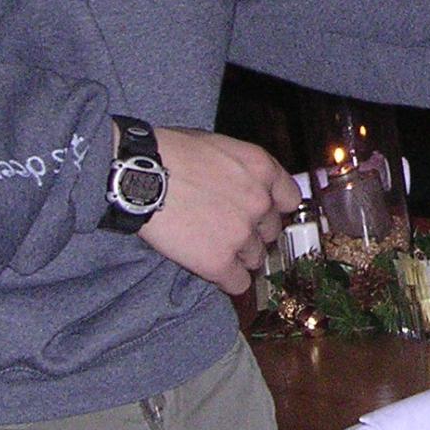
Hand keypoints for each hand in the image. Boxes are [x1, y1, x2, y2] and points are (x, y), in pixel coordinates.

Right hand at [141, 127, 300, 294]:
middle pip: (271, 232)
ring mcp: (242, 233)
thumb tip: (249, 185)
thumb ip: (244, 170)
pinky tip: (211, 269)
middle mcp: (260, 202)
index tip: (260, 215)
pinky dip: (227, 280)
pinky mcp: (219, 261)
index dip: (273, 209)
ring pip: (256, 258)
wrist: (140, 175)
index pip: (290, 199)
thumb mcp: (220, 146)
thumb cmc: (171, 153)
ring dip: (238, 257)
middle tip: (224, 230)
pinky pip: (238, 283)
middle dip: (252, 232)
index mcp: (263, 169)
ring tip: (211, 247)